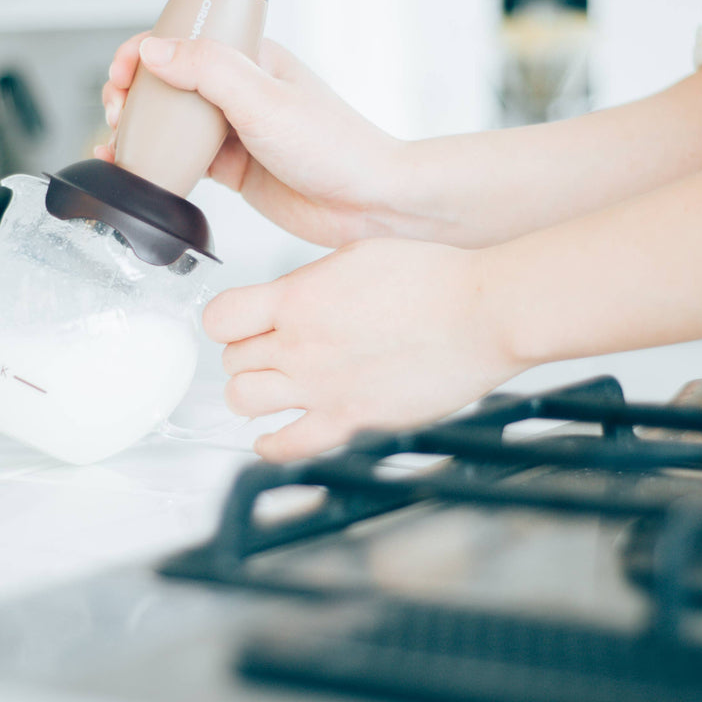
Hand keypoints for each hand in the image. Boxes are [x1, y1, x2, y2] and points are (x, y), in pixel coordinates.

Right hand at [99, 33, 410, 246]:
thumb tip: (153, 50)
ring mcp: (236, 131)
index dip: (143, 51)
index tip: (121, 73)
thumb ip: (208, 70)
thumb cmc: (335, 146)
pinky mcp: (235, 169)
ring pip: (173, 123)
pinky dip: (157, 163)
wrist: (369, 203)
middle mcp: (241, 91)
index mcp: (251, 59)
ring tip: (118, 141)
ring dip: (141, 129)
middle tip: (118, 113)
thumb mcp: (264, 99)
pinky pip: (184, 161)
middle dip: (134, 92)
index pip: (184, 40)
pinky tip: (139, 169)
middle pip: (170, 82)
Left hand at [204, 238, 526, 460]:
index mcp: (299, 296)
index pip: (221, 317)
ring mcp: (320, 386)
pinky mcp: (348, 421)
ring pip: (243, 401)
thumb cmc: (435, 279)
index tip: (238, 325)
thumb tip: (296, 294)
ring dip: (251, 396)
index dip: (227, 322)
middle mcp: (300, 343)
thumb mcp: (358, 254)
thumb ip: (314, 281)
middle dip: (244, 356)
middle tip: (264, 355)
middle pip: (232, 360)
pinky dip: (271, 447)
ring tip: (268, 391)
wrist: (480, 313)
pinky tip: (274, 439)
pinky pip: (286, 447)